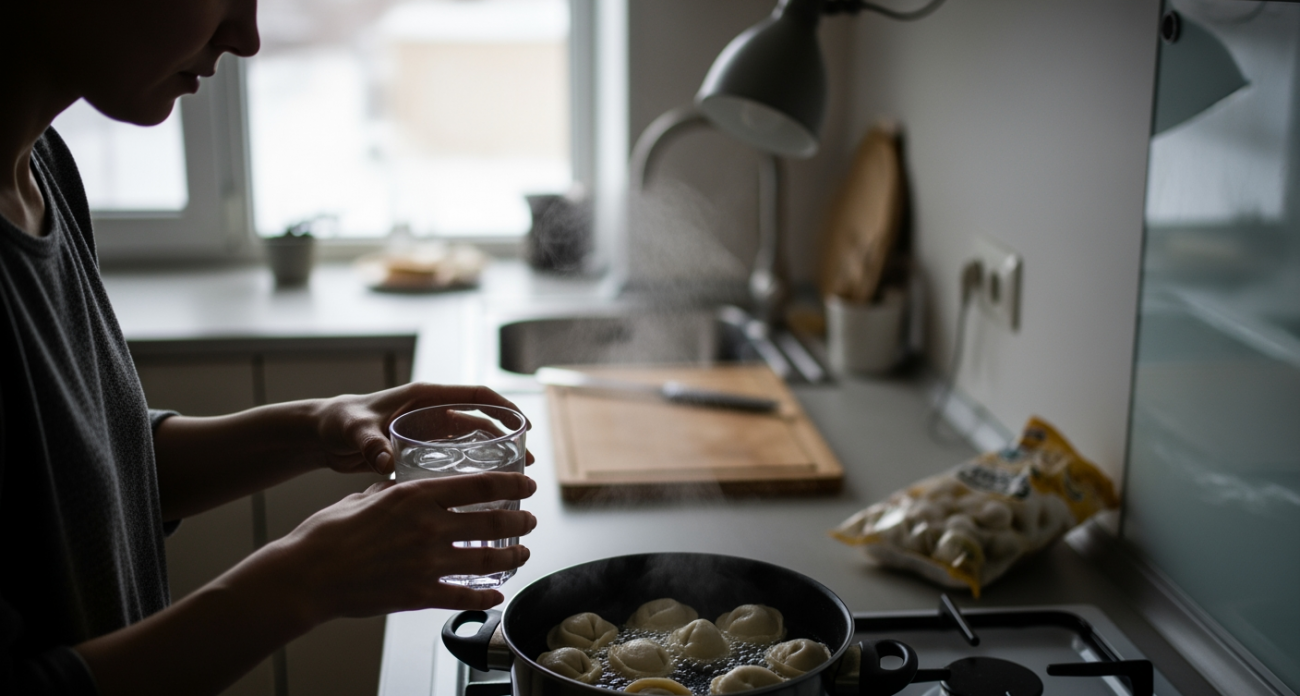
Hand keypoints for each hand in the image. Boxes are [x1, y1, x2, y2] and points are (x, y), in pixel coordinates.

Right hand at [260, 472, 538, 622]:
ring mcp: (427, 562)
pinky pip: (464, 596)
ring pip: (488, 560)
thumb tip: (402, 485)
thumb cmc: (327, 534)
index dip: (512, 484)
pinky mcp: (419, 594)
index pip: (481, 485)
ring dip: (513, 555)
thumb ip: (392, 490)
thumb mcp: (364, 496)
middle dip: (520, 521)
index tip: (527, 484)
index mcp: (416, 495)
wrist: (306, 575)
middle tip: (529, 520)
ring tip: (523, 552)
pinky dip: (486, 596)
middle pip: (493, 522)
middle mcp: (429, 526)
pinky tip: (497, 594)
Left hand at [315, 383, 531, 475]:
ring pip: (471, 442)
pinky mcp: (421, 450)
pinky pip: (454, 458)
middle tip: (525, 462)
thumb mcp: (354, 430)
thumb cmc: (338, 421)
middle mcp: (431, 413)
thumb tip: (385, 462)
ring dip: (492, 455)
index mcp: (424, 398)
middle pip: (480, 421)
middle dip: (506, 437)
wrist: (323, 436)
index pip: (475, 396)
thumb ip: (370, 444)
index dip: (503, 408)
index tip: (524, 425)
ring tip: (512, 477)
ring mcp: (428, 432)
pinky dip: (469, 469)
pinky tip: (480, 491)